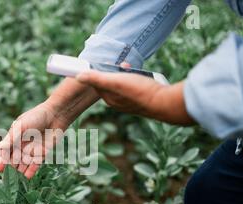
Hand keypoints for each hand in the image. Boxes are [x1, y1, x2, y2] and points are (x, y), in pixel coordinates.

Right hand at [0, 103, 68, 178]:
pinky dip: (30, 171)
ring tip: (17, 180)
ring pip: (22, 165)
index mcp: (13, 139)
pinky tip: (27, 177)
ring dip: (19, 172)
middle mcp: (20, 146)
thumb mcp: (21, 126)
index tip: (0, 169)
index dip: (2, 161)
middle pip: (12, 161)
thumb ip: (10, 138)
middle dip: (10, 169)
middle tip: (8, 177)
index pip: (4, 153)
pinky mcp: (41, 155)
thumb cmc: (36, 116)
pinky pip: (34, 165)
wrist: (55, 116)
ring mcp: (30, 151)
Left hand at [76, 63, 193, 125]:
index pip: (99, 83)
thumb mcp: (115, 81)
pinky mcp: (142, 100)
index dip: (102, 70)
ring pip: (124, 84)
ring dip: (127, 73)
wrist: (163, 102)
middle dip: (115, 71)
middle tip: (124, 64)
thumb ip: (96, 78)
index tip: (107, 63)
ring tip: (132, 68)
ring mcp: (130, 102)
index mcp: (109, 98)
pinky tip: (142, 76)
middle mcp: (118, 102)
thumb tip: (78, 76)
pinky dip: (136, 79)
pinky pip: (135, 87)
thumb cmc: (138, 90)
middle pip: (112, 82)